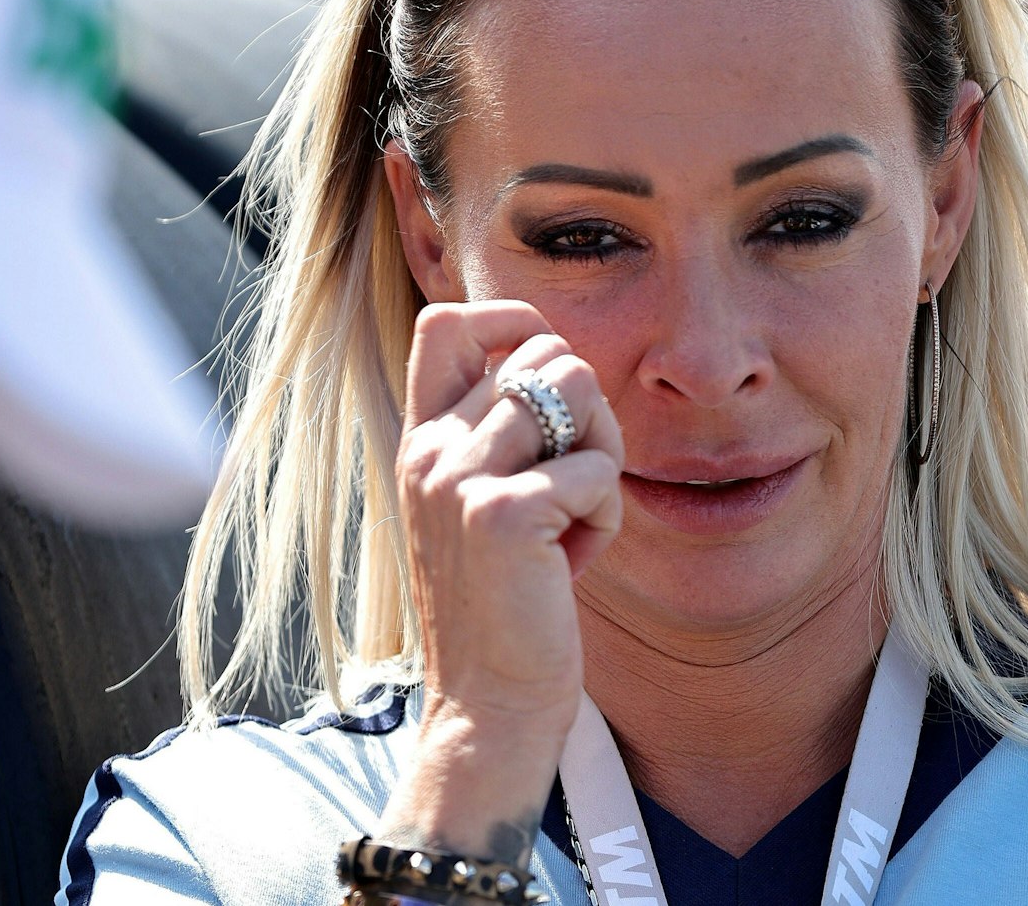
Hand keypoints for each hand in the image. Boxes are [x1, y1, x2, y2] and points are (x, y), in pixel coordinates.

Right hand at [382, 300, 624, 862]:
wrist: (487, 705)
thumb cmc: (506, 605)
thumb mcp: (484, 504)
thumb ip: (500, 434)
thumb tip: (560, 361)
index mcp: (422, 440)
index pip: (449, 320)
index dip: (517, 325)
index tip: (554, 383)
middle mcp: (431, 448)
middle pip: (546, 352)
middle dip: (589, 411)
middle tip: (577, 484)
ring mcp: (460, 477)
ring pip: (578, 391)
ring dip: (602, 458)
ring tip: (575, 520)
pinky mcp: (503, 514)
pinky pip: (598, 470)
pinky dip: (606, 516)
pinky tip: (574, 564)